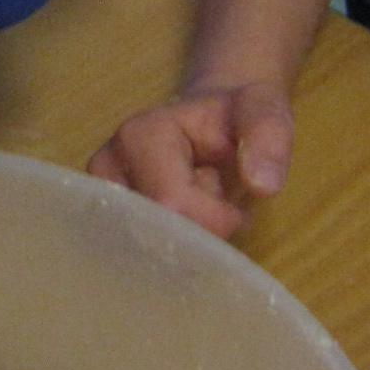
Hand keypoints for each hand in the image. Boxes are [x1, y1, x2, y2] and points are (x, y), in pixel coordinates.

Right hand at [87, 81, 294, 238]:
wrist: (208, 121)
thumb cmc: (234, 118)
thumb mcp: (263, 110)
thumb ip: (268, 137)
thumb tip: (261, 185)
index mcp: (140, 135)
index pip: (173, 203)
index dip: (215, 219)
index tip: (235, 207)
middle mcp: (107, 166)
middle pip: (155, 232)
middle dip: (197, 232)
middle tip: (212, 206)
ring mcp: (100, 196)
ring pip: (144, 251)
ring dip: (182, 245)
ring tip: (196, 212)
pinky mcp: (102, 220)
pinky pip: (136, 258)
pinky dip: (167, 255)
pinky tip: (181, 231)